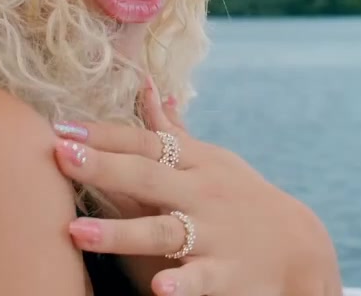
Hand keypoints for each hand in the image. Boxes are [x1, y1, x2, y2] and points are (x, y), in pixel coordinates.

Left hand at [52, 80, 342, 295]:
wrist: (300, 247)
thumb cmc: (243, 198)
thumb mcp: (211, 159)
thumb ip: (171, 129)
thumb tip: (147, 84)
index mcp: (195, 164)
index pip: (145, 142)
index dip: (104, 135)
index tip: (60, 127)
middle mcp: (202, 194)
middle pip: (149, 176)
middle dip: (105, 166)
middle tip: (60, 155)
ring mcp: (214, 234)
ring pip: (164, 231)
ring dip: (121, 232)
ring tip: (76, 232)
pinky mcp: (227, 274)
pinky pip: (201, 279)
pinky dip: (182, 285)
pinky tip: (159, 289)